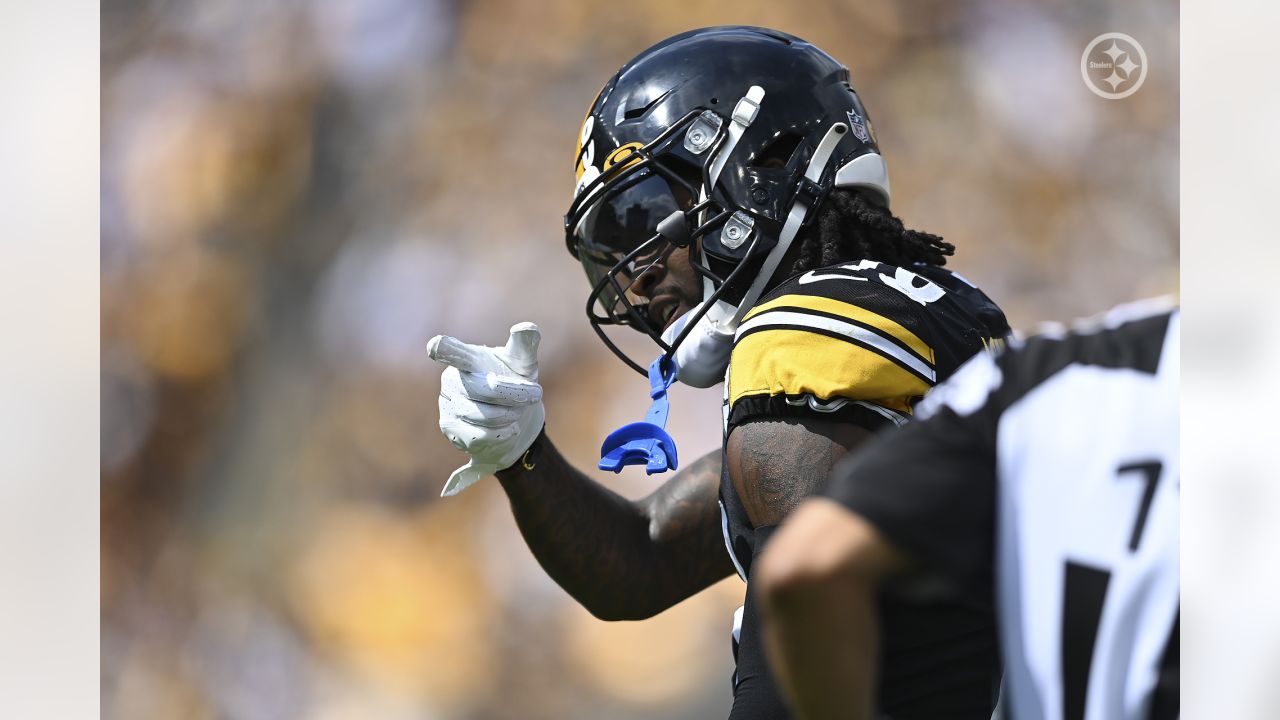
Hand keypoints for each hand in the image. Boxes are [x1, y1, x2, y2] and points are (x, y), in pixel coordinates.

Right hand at [427, 322, 543, 496]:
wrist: (513, 420)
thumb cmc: (515, 383)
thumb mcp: (524, 365)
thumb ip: (524, 346)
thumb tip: (528, 327)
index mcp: (468, 357)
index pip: (452, 351)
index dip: (445, 350)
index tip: (436, 346)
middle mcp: (452, 378)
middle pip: (484, 389)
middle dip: (515, 394)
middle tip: (535, 394)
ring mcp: (448, 403)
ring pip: (483, 415)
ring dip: (509, 415)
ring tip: (516, 411)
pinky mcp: (450, 427)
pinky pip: (480, 435)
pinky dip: (502, 433)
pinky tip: (507, 427)